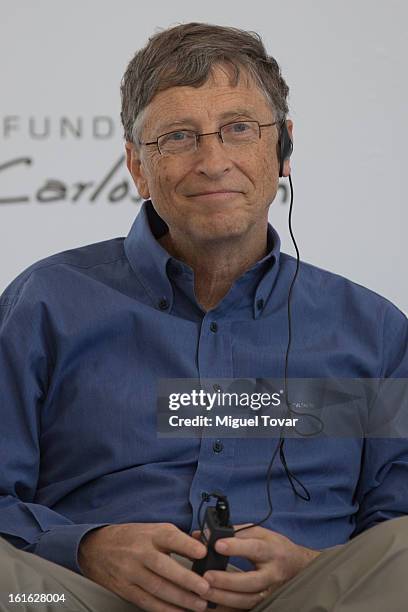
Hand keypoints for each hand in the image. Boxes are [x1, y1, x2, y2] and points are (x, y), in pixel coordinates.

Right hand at [78, 523, 209, 610]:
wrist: (98, 548)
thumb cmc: (132, 538)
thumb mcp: (153, 530)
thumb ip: (178, 538)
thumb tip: (204, 546)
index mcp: (150, 534)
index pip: (169, 537)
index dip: (186, 545)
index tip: (203, 552)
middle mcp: (140, 552)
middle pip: (163, 566)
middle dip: (186, 579)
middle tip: (205, 588)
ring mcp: (131, 572)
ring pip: (157, 588)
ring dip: (180, 598)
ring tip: (198, 604)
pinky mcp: (126, 589)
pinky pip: (147, 602)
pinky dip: (165, 610)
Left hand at [192, 524, 320, 609]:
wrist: (297, 565)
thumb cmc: (274, 546)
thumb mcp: (260, 533)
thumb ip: (234, 532)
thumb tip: (206, 533)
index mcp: (271, 550)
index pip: (254, 548)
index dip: (236, 547)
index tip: (217, 545)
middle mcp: (272, 573)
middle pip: (251, 581)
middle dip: (227, 580)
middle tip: (207, 576)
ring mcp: (269, 591)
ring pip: (248, 599)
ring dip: (225, 597)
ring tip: (205, 591)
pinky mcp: (265, 602)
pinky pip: (246, 608)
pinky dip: (229, 608)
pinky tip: (213, 604)